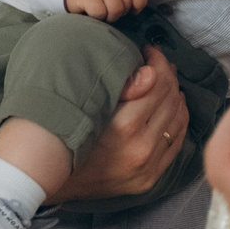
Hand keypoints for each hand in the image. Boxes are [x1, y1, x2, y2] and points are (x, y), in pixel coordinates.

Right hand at [61, 46, 191, 202]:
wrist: (50, 178)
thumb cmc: (65, 133)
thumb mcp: (87, 105)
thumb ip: (121, 88)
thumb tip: (150, 71)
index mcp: (124, 128)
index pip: (157, 84)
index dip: (157, 61)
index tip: (148, 51)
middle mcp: (141, 148)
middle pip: (171, 99)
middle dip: (167, 74)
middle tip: (158, 62)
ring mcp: (148, 166)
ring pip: (179, 118)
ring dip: (175, 95)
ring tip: (165, 81)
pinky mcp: (151, 177)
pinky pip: (177, 141)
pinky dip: (179, 119)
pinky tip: (172, 106)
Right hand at [64, 0, 149, 20]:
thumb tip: (137, 10)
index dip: (138, 3)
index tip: (132, 9)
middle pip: (127, 3)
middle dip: (120, 11)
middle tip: (108, 7)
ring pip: (116, 10)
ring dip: (109, 16)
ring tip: (101, 10)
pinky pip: (101, 13)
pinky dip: (97, 16)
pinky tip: (91, 9)